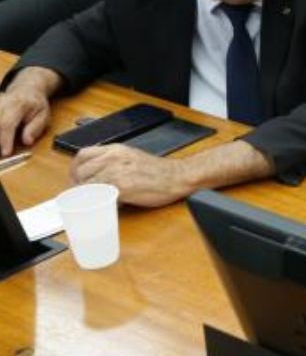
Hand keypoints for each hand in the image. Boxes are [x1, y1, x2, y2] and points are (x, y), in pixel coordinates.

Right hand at [0, 69, 59, 155]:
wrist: (26, 90)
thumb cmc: (36, 105)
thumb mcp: (43, 115)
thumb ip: (35, 128)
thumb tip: (27, 141)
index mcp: (18, 104)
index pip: (6, 123)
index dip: (5, 140)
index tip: (6, 153)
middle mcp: (2, 102)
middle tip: (3, 153)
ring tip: (3, 145)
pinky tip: (3, 137)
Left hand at [70, 144, 195, 206]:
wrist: (179, 176)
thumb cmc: (160, 172)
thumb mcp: (132, 159)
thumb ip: (114, 163)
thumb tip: (99, 177)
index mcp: (116, 150)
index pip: (83, 155)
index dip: (75, 169)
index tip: (76, 180)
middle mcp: (113, 157)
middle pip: (80, 170)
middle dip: (77, 185)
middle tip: (81, 195)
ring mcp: (117, 171)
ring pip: (86, 183)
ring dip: (84, 194)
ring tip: (90, 201)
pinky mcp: (122, 186)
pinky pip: (99, 194)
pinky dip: (95, 201)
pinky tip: (99, 205)